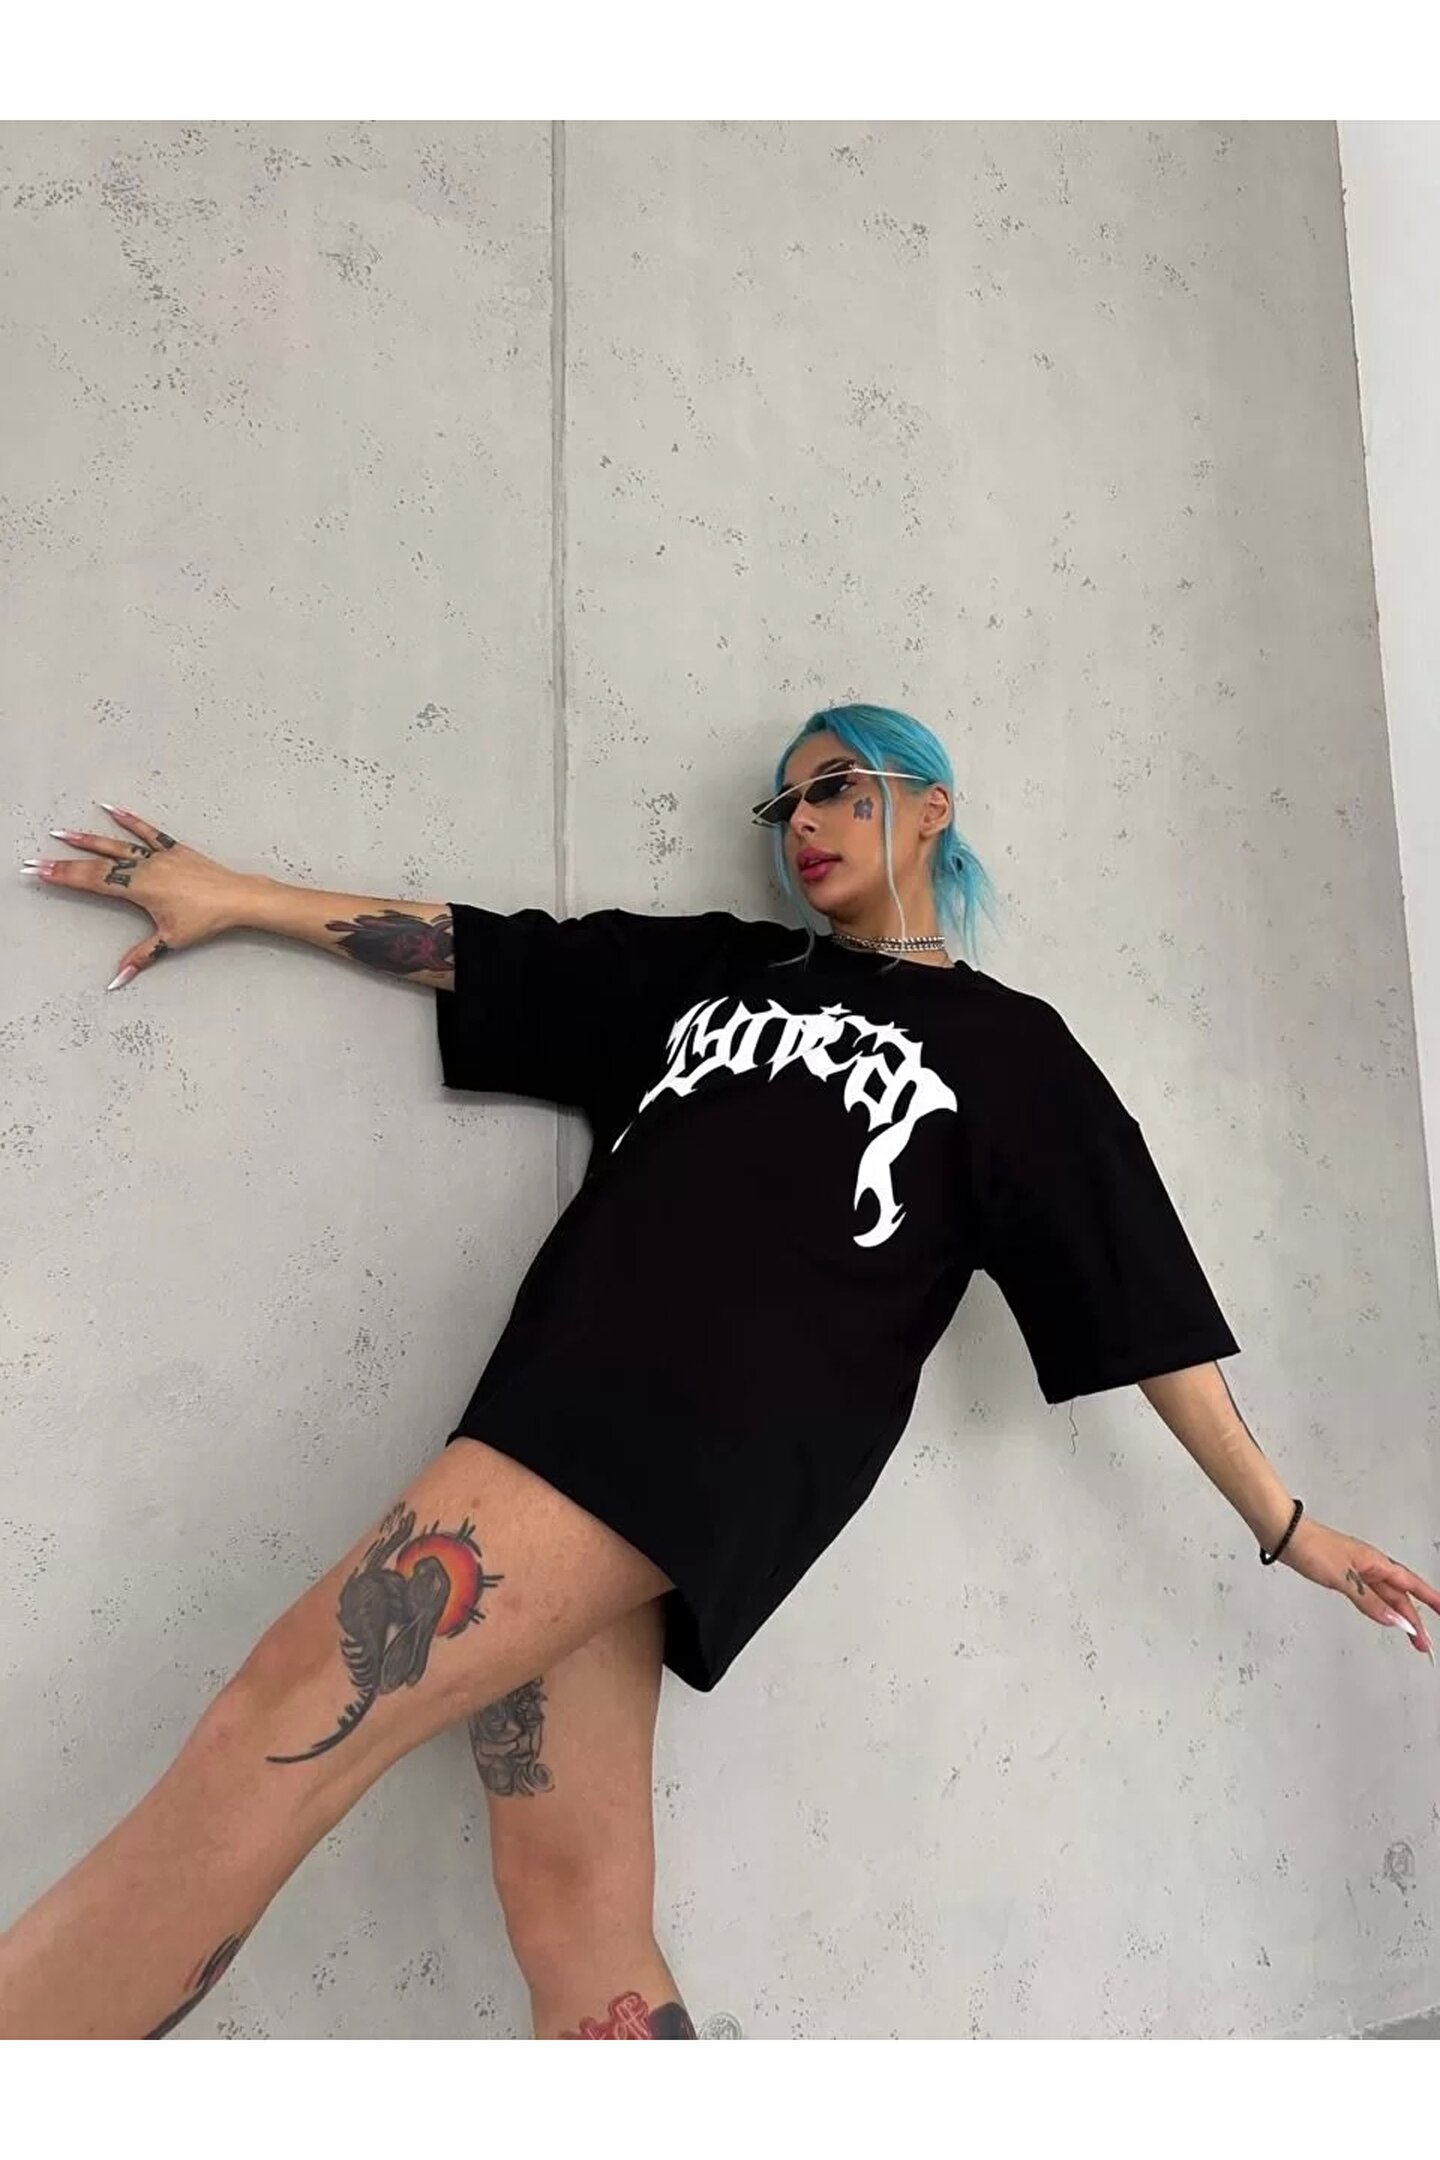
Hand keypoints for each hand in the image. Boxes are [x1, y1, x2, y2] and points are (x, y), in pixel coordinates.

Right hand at [21, 805, 256, 988]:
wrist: (236, 898)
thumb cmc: (206, 920)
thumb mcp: (171, 940)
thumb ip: (140, 957)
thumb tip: (117, 980)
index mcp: (139, 887)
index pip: (94, 881)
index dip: (66, 877)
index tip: (41, 872)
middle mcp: (144, 867)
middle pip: (98, 864)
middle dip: (66, 863)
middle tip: (38, 860)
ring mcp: (158, 855)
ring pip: (117, 844)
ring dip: (89, 839)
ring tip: (63, 833)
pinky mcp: (173, 848)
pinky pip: (148, 831)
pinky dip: (130, 821)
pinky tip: (112, 809)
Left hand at [1280, 1515, 1439, 1656]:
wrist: (1283, 1535)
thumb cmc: (1310, 1547)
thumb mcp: (1343, 1578)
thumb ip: (1369, 1600)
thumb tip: (1394, 1619)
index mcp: (1375, 1562)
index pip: (1411, 1584)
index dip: (1430, 1599)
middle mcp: (1369, 1565)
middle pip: (1400, 1595)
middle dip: (1414, 1619)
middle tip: (1423, 1643)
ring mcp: (1356, 1570)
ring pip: (1385, 1596)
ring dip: (1398, 1616)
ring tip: (1409, 1636)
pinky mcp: (1342, 1574)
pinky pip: (1369, 1594)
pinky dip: (1379, 1608)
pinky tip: (1381, 1615)